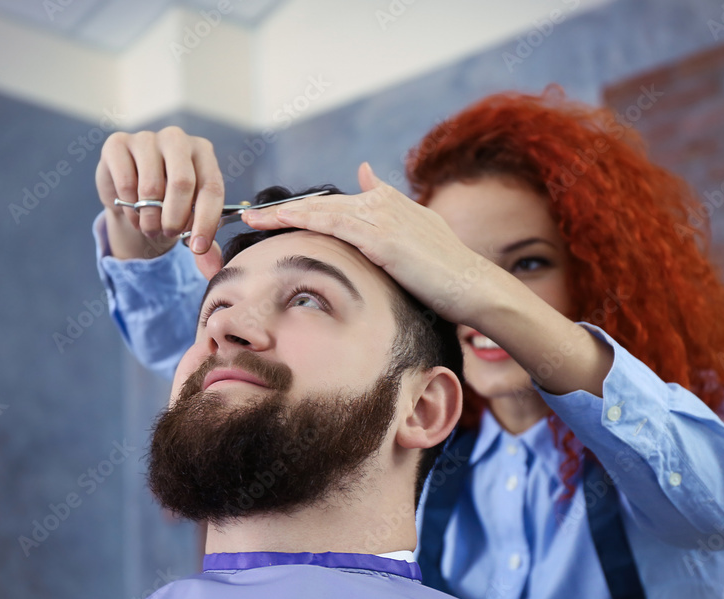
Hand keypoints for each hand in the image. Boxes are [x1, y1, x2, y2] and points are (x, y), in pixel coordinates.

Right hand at [95, 127, 222, 275]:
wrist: (131, 193)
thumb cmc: (167, 204)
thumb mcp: (190, 220)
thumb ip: (203, 241)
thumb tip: (213, 267)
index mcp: (203, 153)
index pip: (211, 187)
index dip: (206, 221)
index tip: (198, 248)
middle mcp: (177, 139)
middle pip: (182, 183)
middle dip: (175, 219)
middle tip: (169, 234)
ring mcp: (146, 138)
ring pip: (151, 187)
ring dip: (150, 218)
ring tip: (150, 226)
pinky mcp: (117, 143)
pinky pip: (125, 182)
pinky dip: (129, 207)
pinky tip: (133, 211)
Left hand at [241, 163, 496, 325]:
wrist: (473, 286)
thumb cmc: (448, 275)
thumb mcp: (420, 240)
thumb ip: (395, 223)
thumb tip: (370, 188)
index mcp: (391, 205)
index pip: (337, 204)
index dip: (304, 210)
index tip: (276, 217)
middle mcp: (384, 204)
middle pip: (322, 204)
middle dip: (284, 211)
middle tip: (249, 215)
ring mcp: (383, 217)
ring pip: (321, 210)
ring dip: (283, 214)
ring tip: (251, 219)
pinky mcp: (381, 236)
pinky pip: (333, 224)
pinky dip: (303, 220)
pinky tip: (280, 222)